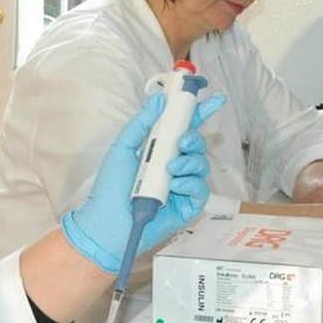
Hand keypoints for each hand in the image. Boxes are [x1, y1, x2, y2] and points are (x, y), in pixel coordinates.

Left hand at [61, 92, 226, 272]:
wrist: (107, 224)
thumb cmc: (110, 189)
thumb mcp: (123, 148)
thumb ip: (141, 123)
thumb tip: (159, 100)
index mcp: (158, 150)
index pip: (183, 127)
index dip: (199, 113)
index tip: (215, 99)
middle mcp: (173, 166)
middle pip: (197, 145)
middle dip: (194, 139)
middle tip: (182, 143)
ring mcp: (182, 186)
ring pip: (201, 166)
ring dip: (190, 162)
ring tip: (171, 170)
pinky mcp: (188, 206)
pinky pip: (200, 190)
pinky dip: (190, 184)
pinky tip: (175, 186)